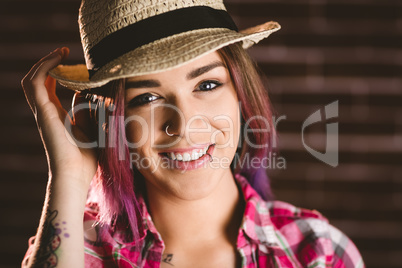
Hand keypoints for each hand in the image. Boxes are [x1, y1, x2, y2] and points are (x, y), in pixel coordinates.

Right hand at [21, 48, 96, 188]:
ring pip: (32, 80)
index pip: (49, 88)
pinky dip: (43, 68)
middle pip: (38, 81)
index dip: (56, 72)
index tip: (70, 60)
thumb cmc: (85, 158)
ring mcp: (42, 112)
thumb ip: (86, 113)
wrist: (75, 174)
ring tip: (60, 52)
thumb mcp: (91, 130)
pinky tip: (58, 60)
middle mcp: (46, 112)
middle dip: (49, 64)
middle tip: (64, 52)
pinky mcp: (42, 113)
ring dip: (44, 63)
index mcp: (56, 116)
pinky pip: (35, 84)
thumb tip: (87, 95)